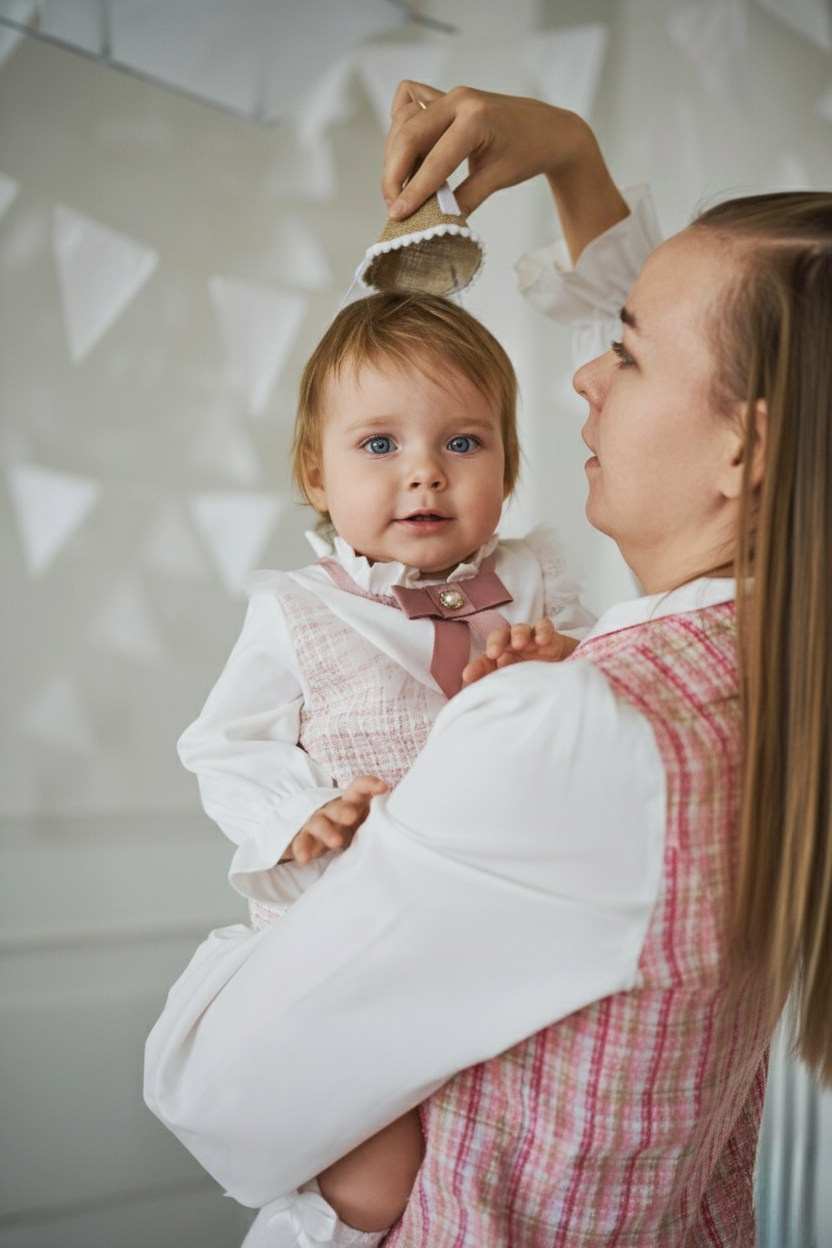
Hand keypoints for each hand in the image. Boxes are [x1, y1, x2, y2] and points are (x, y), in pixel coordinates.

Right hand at [284, 775, 388, 864]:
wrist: (316, 835)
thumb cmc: (350, 828)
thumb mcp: (365, 822)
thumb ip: (381, 820)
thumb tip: (414, 825)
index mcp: (351, 803)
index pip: (359, 787)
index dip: (370, 785)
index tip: (383, 788)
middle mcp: (334, 809)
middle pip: (338, 806)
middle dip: (344, 810)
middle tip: (352, 817)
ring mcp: (317, 823)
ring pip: (319, 823)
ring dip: (326, 831)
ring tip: (335, 842)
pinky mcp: (304, 838)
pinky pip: (301, 842)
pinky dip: (303, 849)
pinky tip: (304, 859)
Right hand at [381, 82, 627, 260]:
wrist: (548, 129)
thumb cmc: (529, 152)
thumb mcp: (498, 179)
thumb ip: (464, 200)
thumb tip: (433, 221)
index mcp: (476, 119)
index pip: (435, 160)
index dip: (414, 191)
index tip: (397, 214)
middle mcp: (458, 100)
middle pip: (408, 135)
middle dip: (394, 173)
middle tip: (393, 204)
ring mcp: (449, 96)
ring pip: (403, 120)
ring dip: (394, 155)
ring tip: (400, 186)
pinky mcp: (444, 98)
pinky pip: (408, 103)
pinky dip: (400, 126)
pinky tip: (406, 151)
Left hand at [462, 617, 578, 684]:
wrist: (563, 679)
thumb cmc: (534, 684)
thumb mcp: (516, 690)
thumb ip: (500, 693)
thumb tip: (480, 707)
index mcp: (501, 661)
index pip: (484, 660)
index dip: (476, 667)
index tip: (468, 676)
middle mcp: (514, 648)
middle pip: (499, 637)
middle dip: (495, 642)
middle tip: (493, 653)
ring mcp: (532, 641)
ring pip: (520, 629)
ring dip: (518, 634)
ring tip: (519, 643)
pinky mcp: (551, 638)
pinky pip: (544, 626)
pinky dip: (542, 630)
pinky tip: (542, 640)